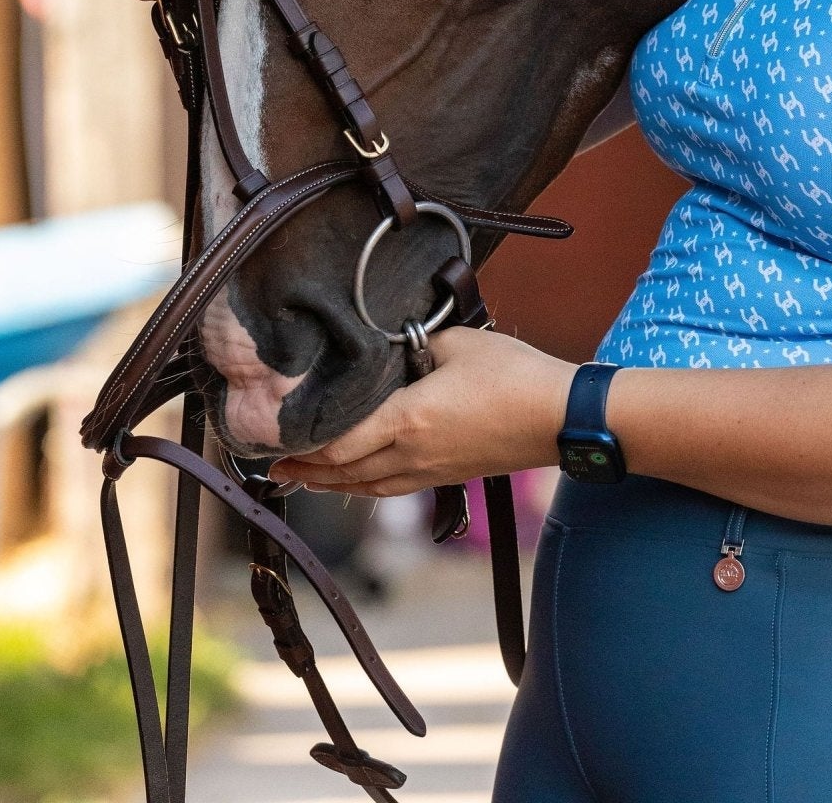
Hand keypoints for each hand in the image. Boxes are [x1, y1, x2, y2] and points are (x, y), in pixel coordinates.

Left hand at [268, 329, 576, 495]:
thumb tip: (395, 348)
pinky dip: (362, 487)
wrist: (558, 418)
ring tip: (303, 479)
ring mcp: (429, 471)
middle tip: (274, 466)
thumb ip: (418, 345)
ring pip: (365, 486)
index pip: (341, 440)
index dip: (305, 444)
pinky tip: (357, 482)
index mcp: (408, 419)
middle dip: (305, 469)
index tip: (276, 441)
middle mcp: (411, 453)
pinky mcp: (447, 476)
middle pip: (344, 471)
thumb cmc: (513, 376)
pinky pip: (390, 488)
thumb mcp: (460, 343)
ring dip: (329, 484)